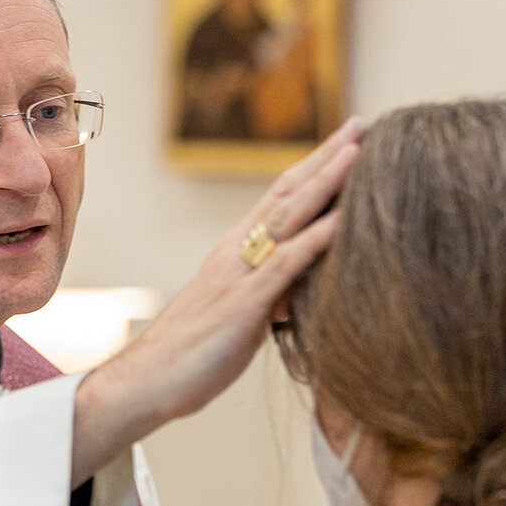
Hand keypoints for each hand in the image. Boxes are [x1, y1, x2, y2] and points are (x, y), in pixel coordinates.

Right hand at [71, 118, 360, 482]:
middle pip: (287, 193)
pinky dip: (316, 239)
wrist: (144, 381)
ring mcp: (239, 275)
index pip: (279, 198)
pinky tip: (343, 220)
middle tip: (361, 124)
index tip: (345, 141)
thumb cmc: (190, 356)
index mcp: (234, 252)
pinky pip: (284, 265)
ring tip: (359, 151)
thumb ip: (269, 293)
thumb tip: (302, 286)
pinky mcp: (243, 306)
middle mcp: (236, 252)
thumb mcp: (239, 315)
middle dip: (326, 158)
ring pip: (287, 217)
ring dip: (326, 182)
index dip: (312, 168)